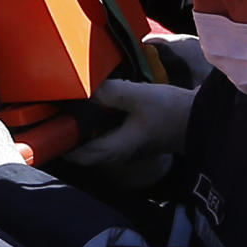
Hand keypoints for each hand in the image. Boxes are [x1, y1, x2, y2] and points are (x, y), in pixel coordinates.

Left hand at [65, 79, 195, 166]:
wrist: (202, 119)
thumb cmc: (171, 111)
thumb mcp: (138, 97)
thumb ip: (109, 93)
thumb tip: (83, 91)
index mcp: (116, 149)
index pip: (78, 155)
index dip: (59, 144)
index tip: (44, 128)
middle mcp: (119, 154)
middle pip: (83, 150)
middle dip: (68, 133)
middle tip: (53, 112)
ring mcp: (127, 148)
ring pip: (95, 142)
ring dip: (83, 127)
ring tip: (69, 106)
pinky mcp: (133, 139)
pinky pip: (107, 134)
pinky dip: (97, 123)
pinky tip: (95, 104)